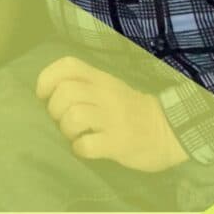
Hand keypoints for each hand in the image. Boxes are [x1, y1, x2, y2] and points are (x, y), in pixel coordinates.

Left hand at [35, 57, 188, 172]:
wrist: (170, 131)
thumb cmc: (131, 110)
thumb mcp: (110, 88)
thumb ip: (85, 85)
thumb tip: (49, 95)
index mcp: (101, 79)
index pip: (68, 65)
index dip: (47, 78)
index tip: (43, 94)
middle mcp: (106, 95)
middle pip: (65, 92)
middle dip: (54, 109)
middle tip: (61, 120)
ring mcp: (113, 118)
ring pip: (73, 116)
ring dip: (65, 129)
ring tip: (74, 135)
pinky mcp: (119, 143)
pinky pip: (87, 145)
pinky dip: (79, 149)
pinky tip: (85, 149)